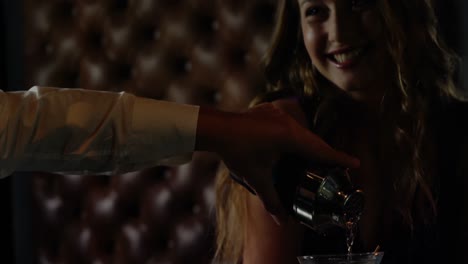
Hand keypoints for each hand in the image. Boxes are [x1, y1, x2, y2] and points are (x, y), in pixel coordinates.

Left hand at [196, 103, 359, 223]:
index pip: (321, 150)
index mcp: (290, 137)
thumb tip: (281, 221)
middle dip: (324, 153)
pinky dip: (294, 134)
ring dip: (308, 144)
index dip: (339, 158)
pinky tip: (288, 143)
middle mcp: (288, 122)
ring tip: (313, 157)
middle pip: (313, 140)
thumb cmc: (237, 151)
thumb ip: (271, 200)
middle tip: (334, 165)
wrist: (216, 128)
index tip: (355, 163)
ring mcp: (278, 113)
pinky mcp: (270, 110)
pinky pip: (289, 123)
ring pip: (301, 131)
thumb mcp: (256, 177)